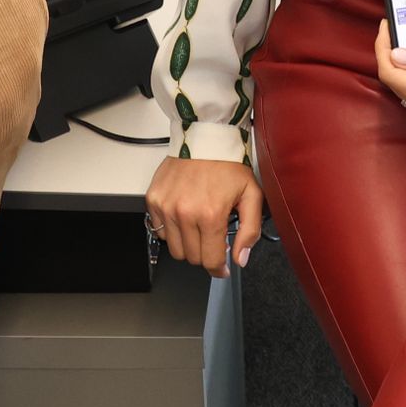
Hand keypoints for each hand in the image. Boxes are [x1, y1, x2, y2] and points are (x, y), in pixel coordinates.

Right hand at [147, 155, 263, 273]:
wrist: (205, 138)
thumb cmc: (229, 165)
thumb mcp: (251, 195)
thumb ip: (249, 231)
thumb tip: (240, 259)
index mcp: (210, 215)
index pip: (210, 261)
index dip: (218, 268)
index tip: (221, 267)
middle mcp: (185, 213)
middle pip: (192, 258)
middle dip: (205, 253)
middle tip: (213, 238)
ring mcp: (166, 207)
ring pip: (175, 249)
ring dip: (188, 243)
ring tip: (198, 226)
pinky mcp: (154, 200)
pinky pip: (160, 230)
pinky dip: (172, 230)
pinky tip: (184, 216)